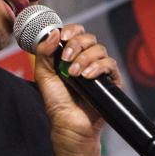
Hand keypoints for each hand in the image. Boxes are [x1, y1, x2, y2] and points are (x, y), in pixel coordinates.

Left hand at [33, 24, 122, 155]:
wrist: (69, 125)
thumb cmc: (56, 102)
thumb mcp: (43, 75)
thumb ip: (44, 52)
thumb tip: (54, 32)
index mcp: (70, 55)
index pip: (76, 32)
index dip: (71, 30)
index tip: (63, 38)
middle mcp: (85, 59)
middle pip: (88, 37)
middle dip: (76, 45)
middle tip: (65, 59)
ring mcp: (99, 69)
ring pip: (99, 49)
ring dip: (84, 59)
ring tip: (73, 74)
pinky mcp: (110, 80)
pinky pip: (109, 64)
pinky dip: (97, 67)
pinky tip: (87, 76)